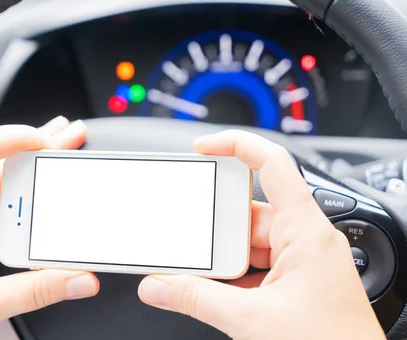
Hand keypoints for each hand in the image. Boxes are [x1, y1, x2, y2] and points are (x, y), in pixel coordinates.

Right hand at [138, 130, 384, 339]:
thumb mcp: (251, 320)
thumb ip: (196, 300)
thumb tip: (158, 286)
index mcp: (306, 231)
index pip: (273, 164)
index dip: (236, 145)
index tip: (204, 148)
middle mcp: (307, 240)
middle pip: (252, 210)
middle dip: (219, 226)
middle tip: (193, 237)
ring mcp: (303, 262)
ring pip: (252, 242)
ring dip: (226, 258)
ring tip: (201, 271)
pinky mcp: (298, 283)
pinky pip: (258, 266)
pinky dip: (236, 276)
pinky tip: (217, 290)